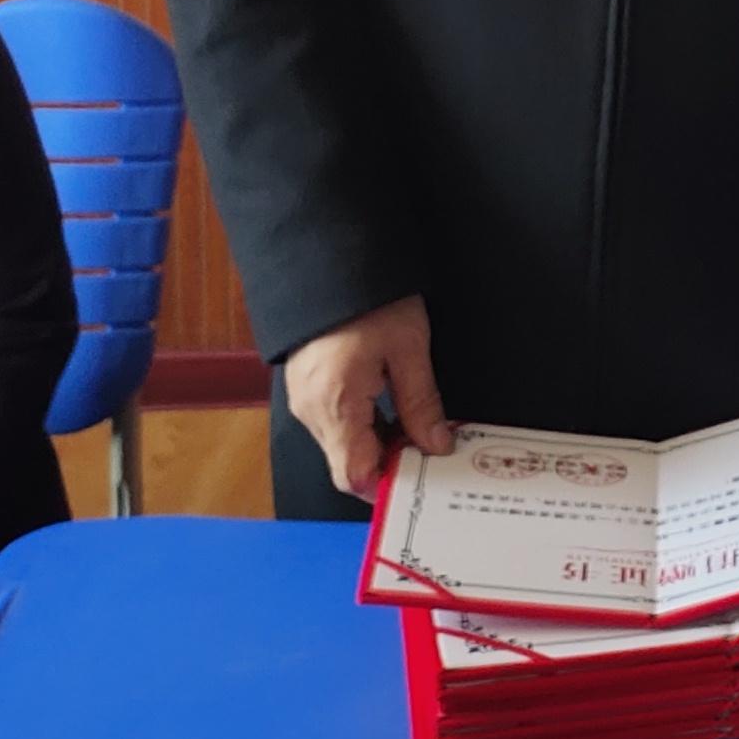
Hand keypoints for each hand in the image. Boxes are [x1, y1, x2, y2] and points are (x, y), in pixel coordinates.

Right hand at [283, 293, 450, 502]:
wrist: (330, 256)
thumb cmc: (368, 297)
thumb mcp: (408, 348)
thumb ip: (421, 403)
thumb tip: (435, 444)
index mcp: (335, 404)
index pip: (355, 475)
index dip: (388, 482)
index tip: (421, 474)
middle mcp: (311, 409)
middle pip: (348, 464)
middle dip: (388, 462)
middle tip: (427, 444)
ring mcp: (303, 399)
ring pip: (342, 444)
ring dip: (376, 442)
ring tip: (414, 421)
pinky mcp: (305, 386)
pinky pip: (333, 422)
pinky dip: (361, 424)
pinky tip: (389, 405)